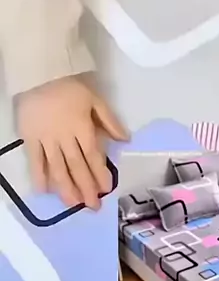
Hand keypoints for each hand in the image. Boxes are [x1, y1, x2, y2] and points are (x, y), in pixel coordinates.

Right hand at [16, 76, 128, 209]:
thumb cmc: (70, 87)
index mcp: (83, 128)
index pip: (93, 156)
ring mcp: (46, 140)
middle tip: (92, 206)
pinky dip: (39, 176)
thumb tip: (125, 139)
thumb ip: (110, 121)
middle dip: (86, 187)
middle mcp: (65, 138)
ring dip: (66, 188)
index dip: (100, 173)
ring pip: (57, 168)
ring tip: (74, 204)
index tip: (106, 189)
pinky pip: (35, 161)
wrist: (40, 75)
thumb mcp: (96, 99)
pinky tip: (45, 191)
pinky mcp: (30, 139)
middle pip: (76, 166)